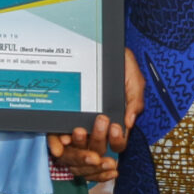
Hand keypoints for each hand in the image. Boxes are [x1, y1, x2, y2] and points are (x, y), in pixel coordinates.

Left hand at [45, 51, 145, 180]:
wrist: (102, 47)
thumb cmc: (120, 64)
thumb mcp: (133, 79)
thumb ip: (135, 100)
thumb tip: (129, 122)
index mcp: (116, 119)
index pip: (118, 141)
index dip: (117, 140)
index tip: (115, 128)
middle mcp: (98, 125)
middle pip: (99, 145)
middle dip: (99, 140)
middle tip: (99, 122)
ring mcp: (81, 121)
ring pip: (79, 144)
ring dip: (78, 143)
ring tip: (77, 133)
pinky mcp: (65, 116)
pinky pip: (59, 134)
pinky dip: (59, 140)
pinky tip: (60, 138)